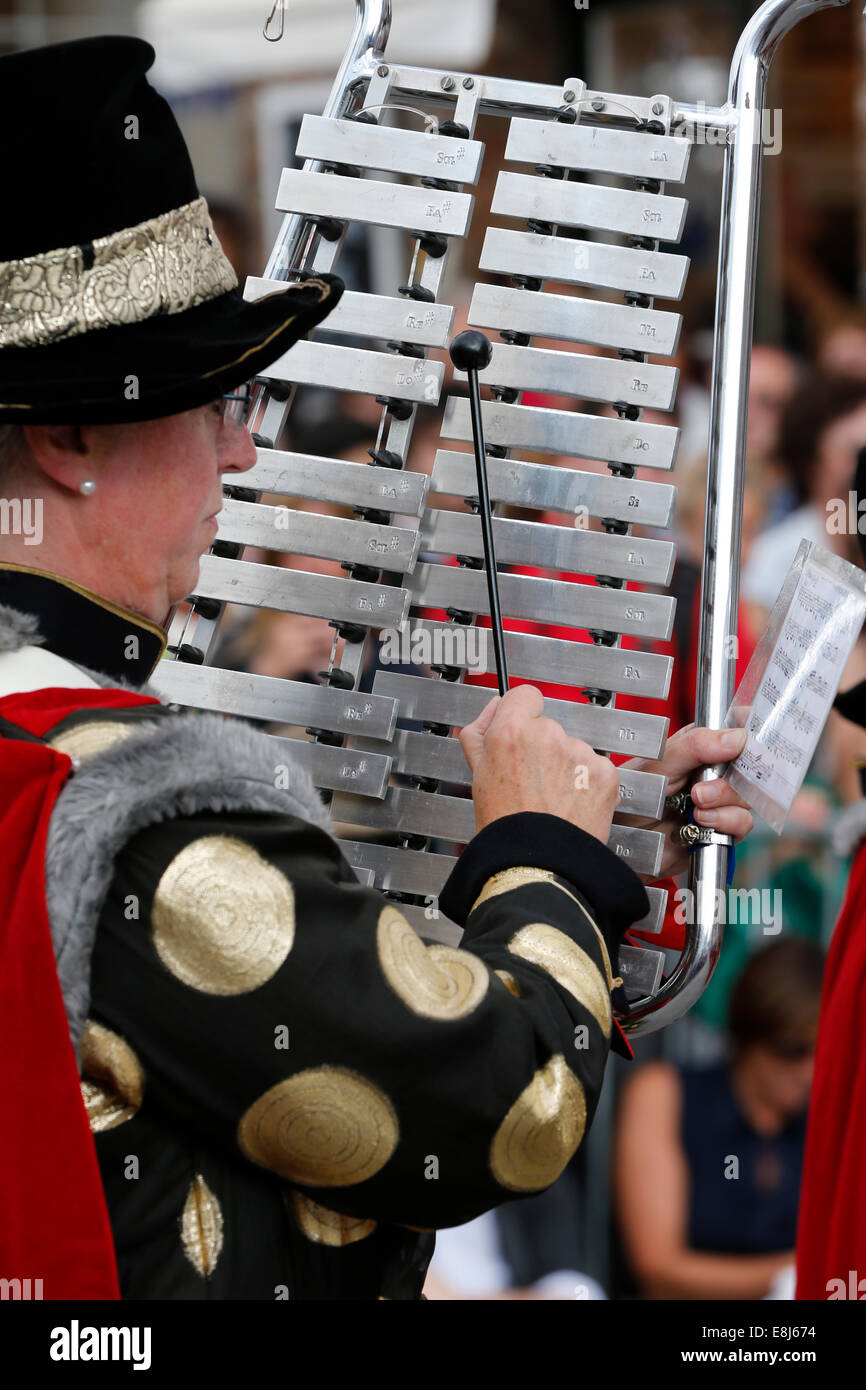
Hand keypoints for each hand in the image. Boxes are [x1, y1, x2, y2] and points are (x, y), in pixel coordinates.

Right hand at [460, 686, 620, 840]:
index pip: (525, 695)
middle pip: (549, 726)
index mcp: (512, 731)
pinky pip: (595, 768)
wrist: (538, 865)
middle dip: (542, 748)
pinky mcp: (605, 772)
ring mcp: (580, 753)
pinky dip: (587, 784)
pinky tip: (571, 805)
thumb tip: (493, 708)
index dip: (522, 713)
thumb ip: (480, 732)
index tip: (522, 731)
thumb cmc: (506, 826)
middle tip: (531, 781)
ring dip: (566, 767)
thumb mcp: (477, 774)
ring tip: (551, 799)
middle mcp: (548, 735)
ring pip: (573, 749)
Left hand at [621, 724, 754, 877]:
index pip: (736, 735)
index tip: (745, 743)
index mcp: (702, 748)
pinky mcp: (720, 828)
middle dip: (728, 783)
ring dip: (724, 805)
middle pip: (748, 771)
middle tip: (699, 791)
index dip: (746, 738)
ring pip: (747, 799)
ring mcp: (719, 801)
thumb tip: (736, 738)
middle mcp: (714, 773)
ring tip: (696, 809)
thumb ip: (697, 746)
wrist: (624, 838)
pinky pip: (741, 824)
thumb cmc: (634, 796)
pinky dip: (725, 824)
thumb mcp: (661, 763)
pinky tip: (701, 824)